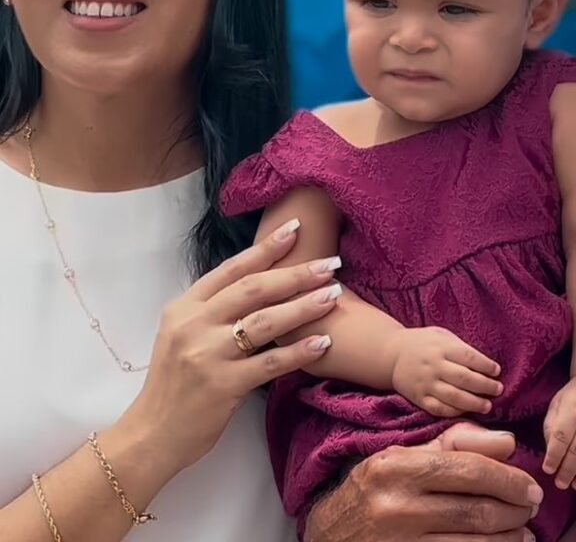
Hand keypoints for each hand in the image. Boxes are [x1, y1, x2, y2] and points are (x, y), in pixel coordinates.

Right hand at [121, 222, 341, 477]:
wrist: (151, 435)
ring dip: (304, 306)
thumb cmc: (174, 383)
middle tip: (331, 263)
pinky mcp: (223, 386)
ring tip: (334, 295)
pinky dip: (299, 351)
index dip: (266, 248)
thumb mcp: (182, 334)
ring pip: (266, 321)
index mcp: (185, 307)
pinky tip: (323, 342)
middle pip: (254, 288)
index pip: (232, 269)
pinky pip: (270, 363)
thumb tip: (259, 279)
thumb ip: (212, 309)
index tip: (296, 229)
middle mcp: (195, 325)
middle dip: (296, 273)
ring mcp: (208, 355)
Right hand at [305, 424, 542, 541]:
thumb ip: (457, 443)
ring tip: (524, 532)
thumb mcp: (406, 456)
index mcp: (397, 468)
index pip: (468, 470)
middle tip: (532, 507)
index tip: (531, 485)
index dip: (508, 479)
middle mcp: (397, 506)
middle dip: (514, 510)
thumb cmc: (375, 488)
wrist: (330, 536)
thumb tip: (508, 442)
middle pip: (475, 510)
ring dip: (508, 539)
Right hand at [390, 326, 503, 417]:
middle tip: (498, 390)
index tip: (497, 371)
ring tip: (487, 406)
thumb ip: (460, 348)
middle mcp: (434, 365)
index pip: (468, 357)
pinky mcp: (419, 398)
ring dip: (473, 403)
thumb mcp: (441, 336)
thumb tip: (485, 364)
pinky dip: (455, 412)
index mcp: (441, 347)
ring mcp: (425, 383)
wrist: (392, 354)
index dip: (485, 365)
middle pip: (463, 378)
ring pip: (453, 397)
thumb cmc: (424, 343)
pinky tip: (466, 411)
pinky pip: (439, 408)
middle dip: (484, 385)